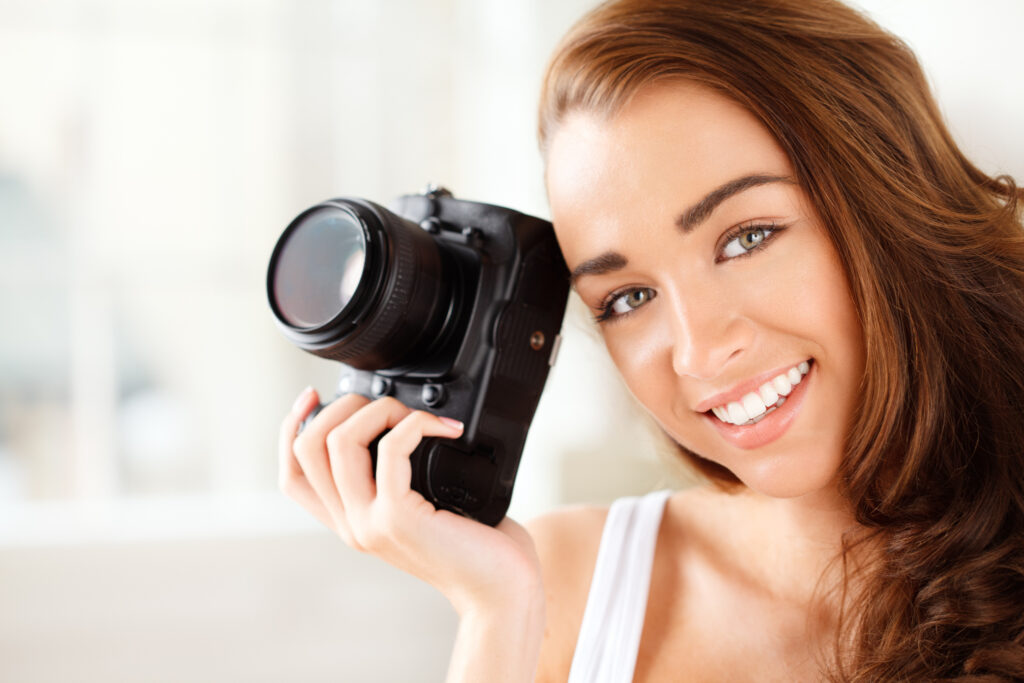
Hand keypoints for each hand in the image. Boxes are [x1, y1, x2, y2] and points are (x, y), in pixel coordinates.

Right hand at [278, 387, 543, 615]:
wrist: (502, 588)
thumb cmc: (476, 545)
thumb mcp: (423, 507)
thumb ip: (398, 478)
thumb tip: (399, 419)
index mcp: (351, 521)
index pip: (292, 475)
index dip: (291, 428)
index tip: (313, 396)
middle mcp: (352, 525)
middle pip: (308, 448)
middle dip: (344, 405)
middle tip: (390, 403)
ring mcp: (370, 524)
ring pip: (341, 441)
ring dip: (381, 409)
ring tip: (419, 416)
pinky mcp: (397, 518)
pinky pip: (390, 449)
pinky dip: (416, 424)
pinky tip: (445, 429)